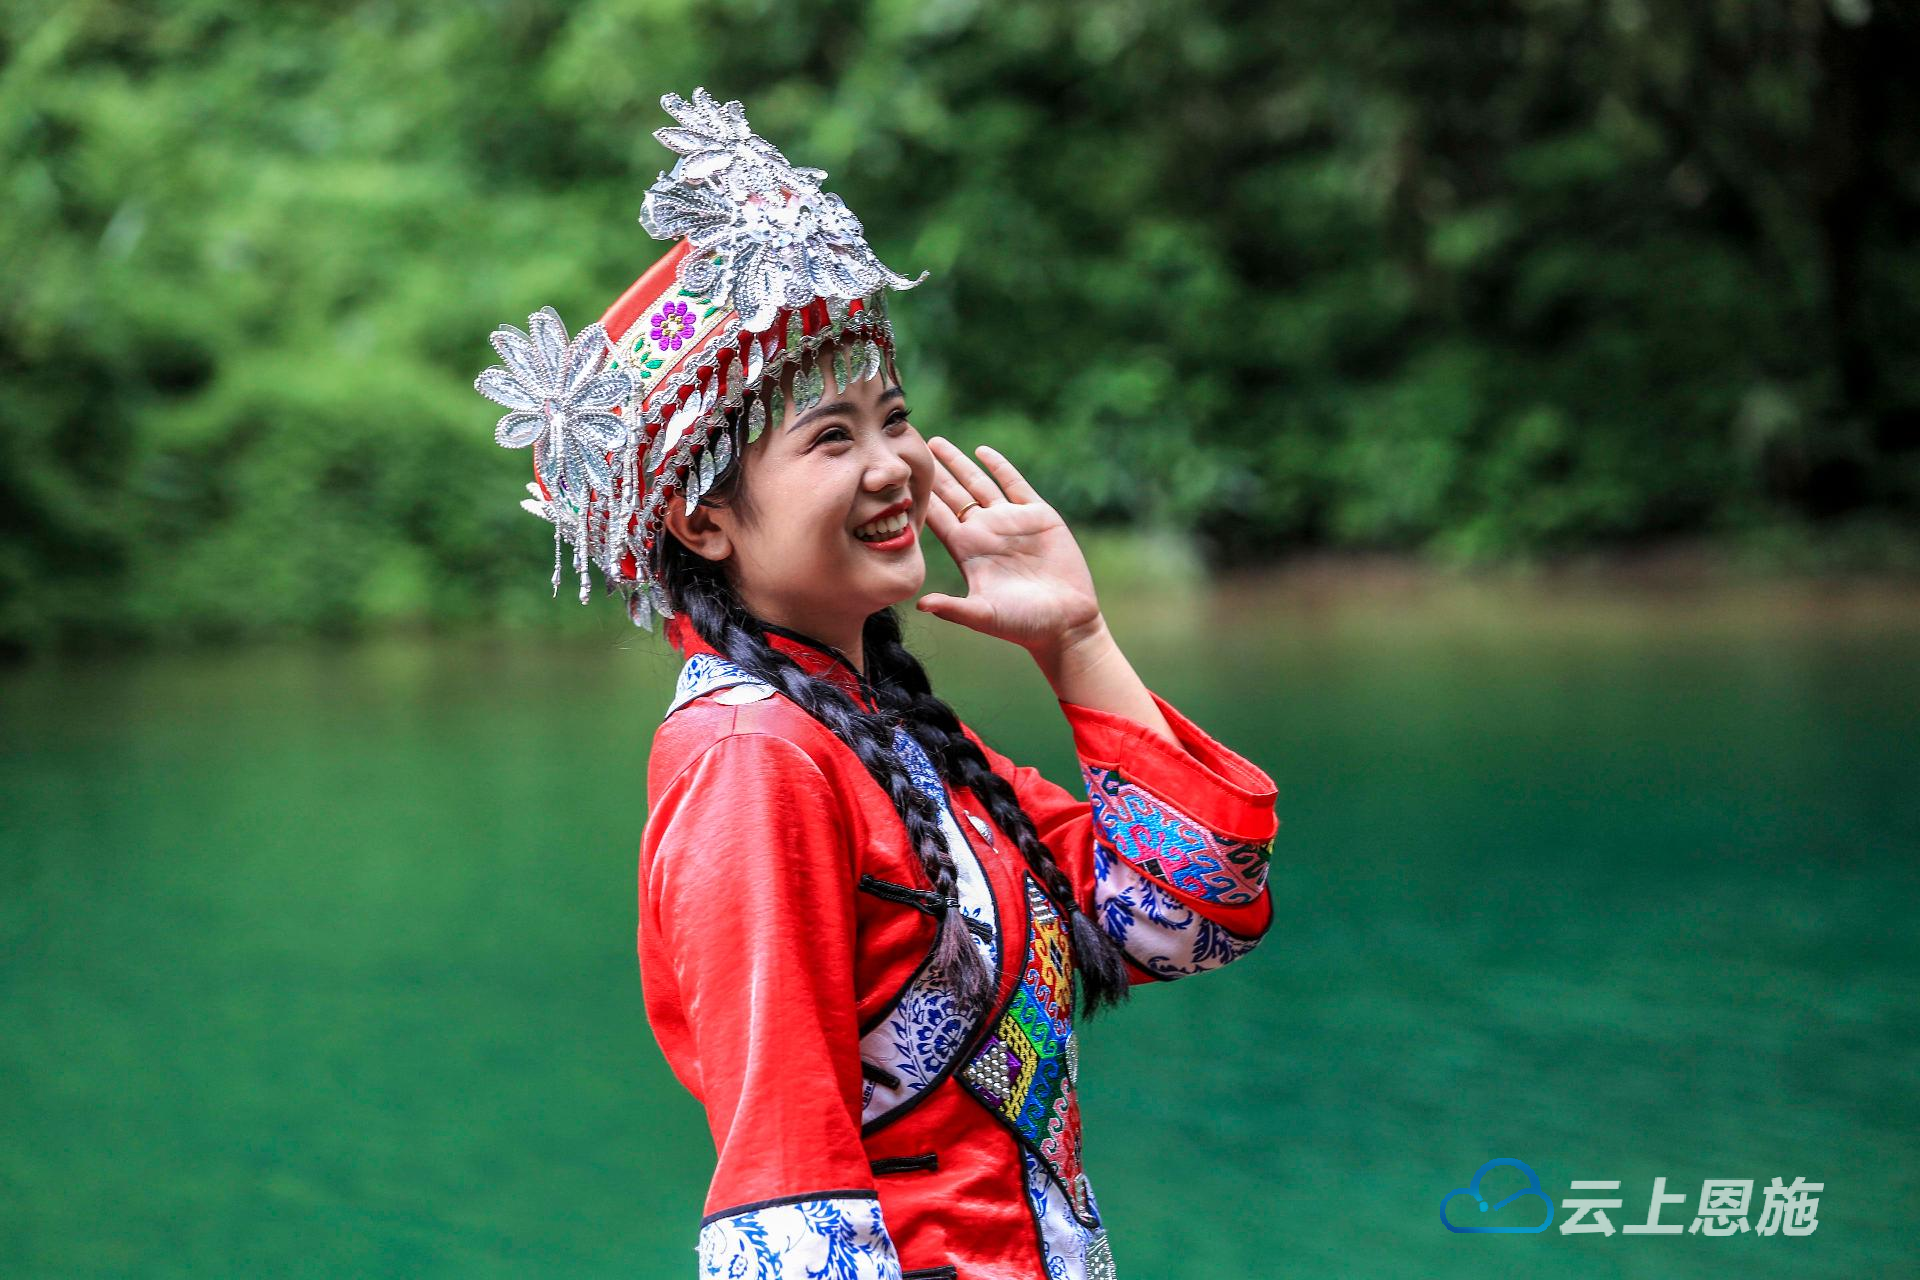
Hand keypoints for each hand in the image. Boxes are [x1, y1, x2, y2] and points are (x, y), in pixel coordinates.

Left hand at [917, 437, 1103, 662]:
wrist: (1066, 621)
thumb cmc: (1023, 624)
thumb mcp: (984, 616)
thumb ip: (953, 608)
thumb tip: (920, 605)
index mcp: (968, 551)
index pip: (937, 517)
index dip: (919, 498)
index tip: (896, 480)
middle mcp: (985, 532)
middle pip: (952, 495)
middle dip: (933, 473)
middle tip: (908, 449)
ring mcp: (1011, 521)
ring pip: (978, 484)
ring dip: (959, 463)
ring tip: (936, 443)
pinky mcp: (1038, 516)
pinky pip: (1015, 484)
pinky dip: (999, 466)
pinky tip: (982, 451)